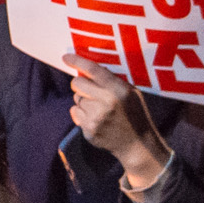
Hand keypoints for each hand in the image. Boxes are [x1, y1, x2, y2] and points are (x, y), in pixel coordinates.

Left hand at [61, 54, 169, 189]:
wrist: (137, 145)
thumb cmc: (135, 114)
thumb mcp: (132, 93)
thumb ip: (112, 81)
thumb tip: (88, 68)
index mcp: (119, 90)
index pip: (93, 70)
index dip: (77, 61)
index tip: (65, 57)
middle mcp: (106, 102)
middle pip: (77, 83)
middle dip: (80, 84)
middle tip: (89, 89)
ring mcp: (96, 118)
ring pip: (76, 99)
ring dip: (84, 101)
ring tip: (99, 108)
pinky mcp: (89, 130)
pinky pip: (75, 112)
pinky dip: (81, 113)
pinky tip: (96, 118)